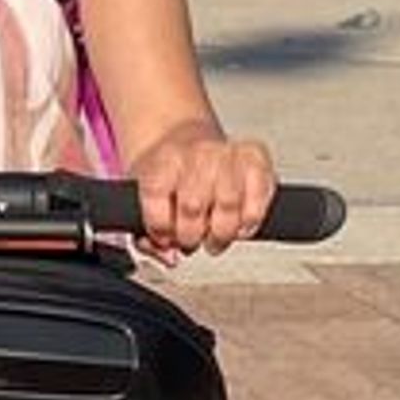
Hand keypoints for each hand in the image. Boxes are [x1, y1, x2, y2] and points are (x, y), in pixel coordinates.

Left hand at [128, 128, 276, 259]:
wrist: (186, 143)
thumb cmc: (167, 176)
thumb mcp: (142, 198)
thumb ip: (145, 236)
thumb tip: (167, 256)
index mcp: (162, 160)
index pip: (157, 198)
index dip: (161, 228)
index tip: (164, 237)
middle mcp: (196, 152)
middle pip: (193, 206)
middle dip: (191, 236)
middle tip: (191, 240)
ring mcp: (228, 154)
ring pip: (228, 205)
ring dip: (221, 234)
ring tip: (214, 238)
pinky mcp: (256, 160)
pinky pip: (257, 201)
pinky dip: (249, 222)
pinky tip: (238, 226)